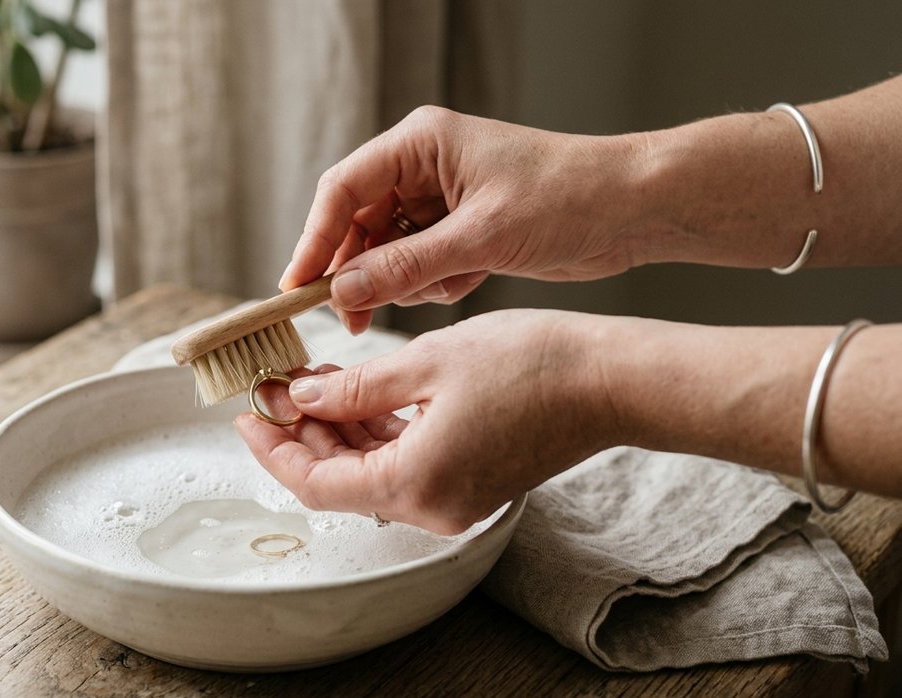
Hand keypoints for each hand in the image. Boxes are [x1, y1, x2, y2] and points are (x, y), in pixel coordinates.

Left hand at [234, 309, 614, 533]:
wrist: (612, 380)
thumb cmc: (531, 365)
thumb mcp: (426, 364)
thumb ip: (352, 389)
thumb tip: (300, 398)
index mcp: (415, 484)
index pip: (316, 484)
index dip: (272, 449)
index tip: (246, 412)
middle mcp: (432, 507)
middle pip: (341, 480)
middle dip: (302, 433)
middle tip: (277, 385)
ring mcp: (455, 499)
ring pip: (372, 470)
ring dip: (338, 431)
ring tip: (311, 381)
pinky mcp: (472, 482)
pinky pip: (405, 464)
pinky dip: (376, 433)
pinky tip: (357, 395)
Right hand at [279, 106, 645, 333]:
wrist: (633, 210)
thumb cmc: (567, 198)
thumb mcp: (481, 237)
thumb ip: (406, 265)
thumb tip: (342, 289)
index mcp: (421, 144)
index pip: (344, 189)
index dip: (315, 239)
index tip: (297, 286)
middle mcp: (423, 167)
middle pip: (359, 225)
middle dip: (360, 273)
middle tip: (354, 318)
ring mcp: (440, 200)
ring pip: (386, 253)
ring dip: (406, 281)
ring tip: (451, 283)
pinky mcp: (459, 230)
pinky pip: (419, 266)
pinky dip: (436, 284)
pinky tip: (472, 278)